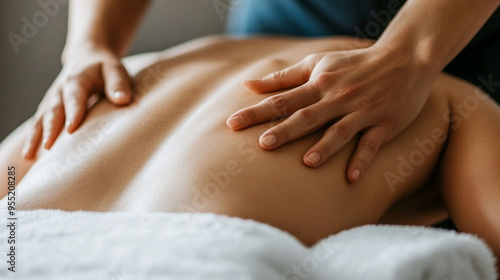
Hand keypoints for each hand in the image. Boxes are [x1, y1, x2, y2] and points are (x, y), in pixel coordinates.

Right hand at [22, 47, 132, 159]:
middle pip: (53, 110)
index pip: (75, 97)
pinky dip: (33, 138)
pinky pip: (39, 123)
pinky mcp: (50, 107)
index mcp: (77, 80)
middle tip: (48, 147)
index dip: (73, 112)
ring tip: (30, 156)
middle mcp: (60, 90)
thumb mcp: (114, 69)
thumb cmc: (104, 67)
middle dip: (50, 129)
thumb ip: (118, 84)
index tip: (72, 128)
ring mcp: (53, 99)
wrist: (87, 56)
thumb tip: (123, 100)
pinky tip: (30, 155)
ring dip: (35, 137)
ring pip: (41, 118)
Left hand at [226, 45, 436, 182]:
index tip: (233, 124)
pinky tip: (350, 177)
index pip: (282, 99)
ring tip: (307, 162)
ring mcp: (362, 111)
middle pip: (307, 116)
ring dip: (324, 146)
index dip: (257, 112)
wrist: (405, 58)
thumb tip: (248, 85)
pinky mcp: (384, 124)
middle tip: (263, 144)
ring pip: (340, 131)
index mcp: (319, 83)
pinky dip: (362, 160)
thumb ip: (283, 77)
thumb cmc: (353, 63)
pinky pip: (371, 144)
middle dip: (284, 130)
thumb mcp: (318, 62)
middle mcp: (338, 97)